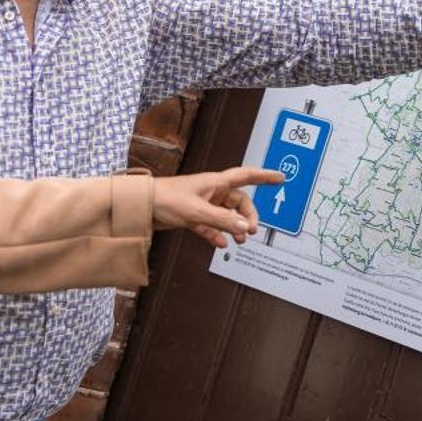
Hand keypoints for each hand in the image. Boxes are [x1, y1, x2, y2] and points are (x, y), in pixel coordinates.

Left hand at [153, 166, 272, 243]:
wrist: (141, 207)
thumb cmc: (165, 199)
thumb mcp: (197, 211)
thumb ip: (223, 221)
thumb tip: (245, 228)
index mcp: (215, 182)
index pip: (246, 176)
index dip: (264, 176)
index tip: (280, 177)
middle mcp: (211, 192)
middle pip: (239, 202)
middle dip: (247, 216)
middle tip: (250, 231)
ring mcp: (202, 204)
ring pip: (226, 216)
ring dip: (235, 228)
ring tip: (240, 241)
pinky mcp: (193, 217)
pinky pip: (212, 226)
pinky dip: (218, 235)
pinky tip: (220, 244)